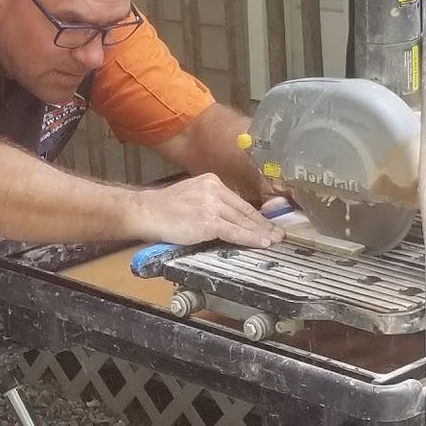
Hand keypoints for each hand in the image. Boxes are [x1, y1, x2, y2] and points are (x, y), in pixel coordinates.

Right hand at [131, 174, 283, 248]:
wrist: (147, 212)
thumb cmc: (165, 208)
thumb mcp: (192, 195)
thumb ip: (211, 202)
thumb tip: (229, 217)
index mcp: (212, 182)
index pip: (238, 201)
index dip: (255, 214)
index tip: (267, 222)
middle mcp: (214, 190)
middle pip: (244, 210)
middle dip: (263, 224)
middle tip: (278, 232)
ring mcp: (212, 205)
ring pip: (242, 221)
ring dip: (261, 232)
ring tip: (274, 240)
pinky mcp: (208, 221)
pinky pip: (235, 232)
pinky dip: (250, 238)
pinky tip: (262, 243)